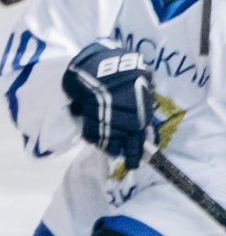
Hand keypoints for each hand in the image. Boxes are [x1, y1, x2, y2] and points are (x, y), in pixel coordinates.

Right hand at [66, 41, 155, 167]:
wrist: (100, 71)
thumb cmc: (125, 74)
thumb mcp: (142, 86)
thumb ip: (143, 101)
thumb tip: (145, 107)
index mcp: (140, 119)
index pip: (141, 142)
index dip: (139, 154)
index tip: (137, 162)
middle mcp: (125, 127)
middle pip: (124, 148)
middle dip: (126, 156)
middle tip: (129, 164)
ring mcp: (106, 127)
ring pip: (107, 145)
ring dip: (109, 147)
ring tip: (111, 147)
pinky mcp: (90, 124)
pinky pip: (91, 137)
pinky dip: (93, 138)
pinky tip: (96, 136)